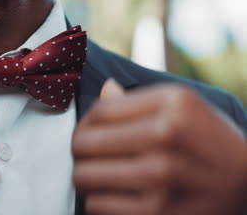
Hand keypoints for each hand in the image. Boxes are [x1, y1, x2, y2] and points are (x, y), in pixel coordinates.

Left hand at [73, 79, 246, 214]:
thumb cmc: (208, 142)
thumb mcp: (183, 109)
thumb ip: (139, 101)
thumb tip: (106, 87)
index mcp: (172, 103)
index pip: (97, 112)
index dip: (86, 124)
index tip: (90, 133)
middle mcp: (167, 135)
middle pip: (83, 144)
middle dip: (81, 152)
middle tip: (91, 157)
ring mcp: (162, 176)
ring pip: (83, 176)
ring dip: (88, 178)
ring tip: (103, 177)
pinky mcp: (156, 213)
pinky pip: (96, 206)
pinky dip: (100, 202)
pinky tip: (117, 196)